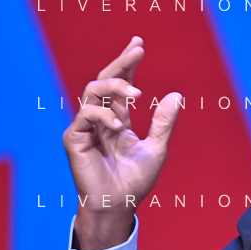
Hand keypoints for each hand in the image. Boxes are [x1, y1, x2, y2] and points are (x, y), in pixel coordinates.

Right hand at [62, 36, 181, 249]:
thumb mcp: (156, 148)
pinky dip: (103, 115)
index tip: (138, 44)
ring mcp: (85, 127)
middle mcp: (100, 119)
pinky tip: (118, 126)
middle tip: (137, 50)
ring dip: (115, 86)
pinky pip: (85, 115)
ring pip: (92, 91)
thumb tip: (176, 95)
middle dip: (121, 63)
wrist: (119, 204)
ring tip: (136, 93)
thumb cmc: (135, 181)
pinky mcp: (74, 138)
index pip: (120, 85)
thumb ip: (164, 122)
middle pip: (105, 81)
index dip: (127, 64)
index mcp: (117, 119)